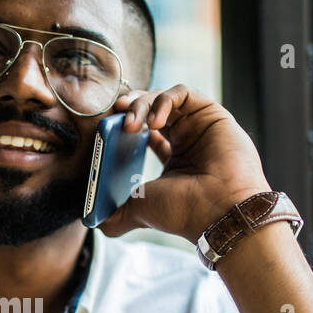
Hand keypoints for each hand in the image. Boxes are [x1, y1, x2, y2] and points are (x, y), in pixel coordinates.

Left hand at [98, 85, 271, 241]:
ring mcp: (199, 126)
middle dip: (129, 108)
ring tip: (130, 122)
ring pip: (164, 98)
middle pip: (152, 110)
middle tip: (113, 114)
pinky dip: (163, 100)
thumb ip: (116, 213)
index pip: (145, 134)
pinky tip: (154, 121)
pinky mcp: (210, 113)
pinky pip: (182, 92)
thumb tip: (94, 220)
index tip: (107, 130)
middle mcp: (188, 140)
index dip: (124, 126)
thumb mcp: (141, 210)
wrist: (218, 212)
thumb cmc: (185, 212)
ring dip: (142, 104)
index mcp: (175, 160)